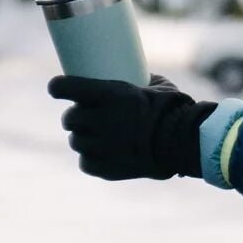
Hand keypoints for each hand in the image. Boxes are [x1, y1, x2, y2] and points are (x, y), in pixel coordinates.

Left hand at [49, 75, 213, 180]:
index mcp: (109, 95)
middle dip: (74, 116)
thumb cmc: (175, 110)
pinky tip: (98, 154)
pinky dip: (90, 159)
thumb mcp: (158, 85)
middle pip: (69, 118)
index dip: (57, 87)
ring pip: (76, 141)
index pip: (65, 88)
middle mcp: (100, 120)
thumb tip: (135, 74)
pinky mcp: (107, 168)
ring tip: (94, 137)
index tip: (57, 88)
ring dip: (81, 138)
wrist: (185, 144)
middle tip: (83, 115)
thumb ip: (139, 81)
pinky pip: (85, 163)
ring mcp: (102, 146)